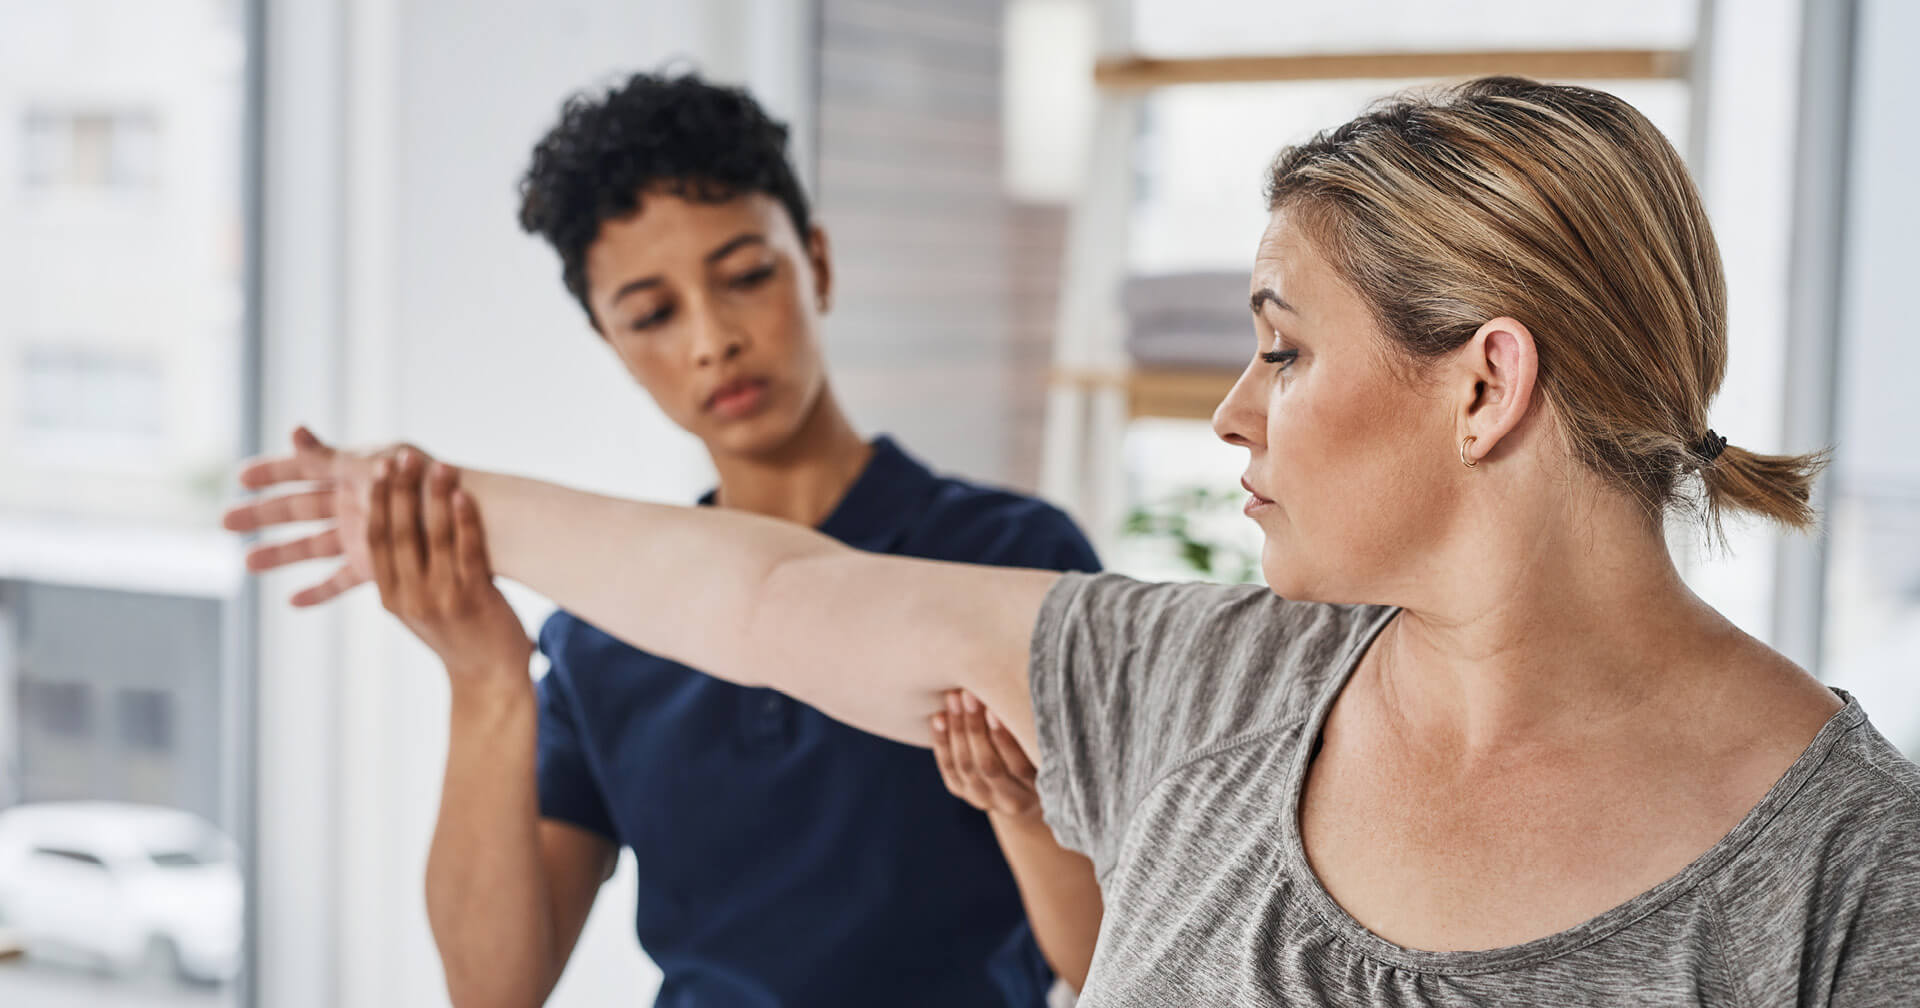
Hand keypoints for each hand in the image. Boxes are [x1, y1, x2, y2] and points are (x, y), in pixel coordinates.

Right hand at [222, 427, 425, 605]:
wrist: (478, 520)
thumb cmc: (430, 485)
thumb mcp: (377, 468)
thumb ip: (332, 457)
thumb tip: (292, 431)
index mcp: (355, 475)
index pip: (303, 472)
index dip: (272, 474)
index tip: (239, 478)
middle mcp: (357, 505)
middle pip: (300, 508)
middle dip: (263, 513)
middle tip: (225, 521)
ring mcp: (367, 537)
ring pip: (314, 544)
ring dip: (281, 553)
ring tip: (248, 563)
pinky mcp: (381, 568)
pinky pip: (343, 580)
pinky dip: (321, 590)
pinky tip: (293, 602)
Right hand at [368, 455, 532, 682]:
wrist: (488, 679)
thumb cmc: (458, 636)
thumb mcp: (418, 609)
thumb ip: (405, 576)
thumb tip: (400, 531)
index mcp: (390, 597)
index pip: (375, 542)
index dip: (376, 504)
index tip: (378, 469)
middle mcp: (410, 597)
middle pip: (398, 534)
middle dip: (399, 492)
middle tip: (401, 455)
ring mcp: (440, 598)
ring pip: (433, 538)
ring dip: (434, 498)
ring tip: (439, 464)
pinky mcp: (473, 599)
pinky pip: (467, 552)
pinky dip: (464, 521)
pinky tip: (464, 495)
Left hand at [930, 690, 1042, 820]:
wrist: (1024, 791)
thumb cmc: (1042, 754)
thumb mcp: (1046, 749)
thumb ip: (1037, 730)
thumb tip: (1021, 686)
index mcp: (1038, 789)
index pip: (1020, 766)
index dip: (1005, 739)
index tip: (994, 709)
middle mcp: (1011, 799)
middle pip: (988, 766)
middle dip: (975, 729)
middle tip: (969, 694)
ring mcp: (984, 798)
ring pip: (966, 766)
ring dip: (957, 730)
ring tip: (953, 699)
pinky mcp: (964, 792)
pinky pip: (949, 769)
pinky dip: (942, 742)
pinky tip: (938, 718)